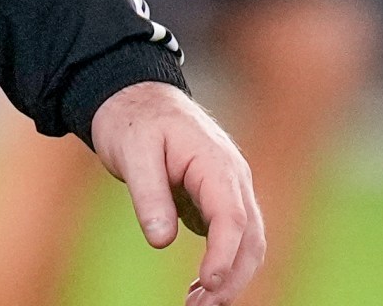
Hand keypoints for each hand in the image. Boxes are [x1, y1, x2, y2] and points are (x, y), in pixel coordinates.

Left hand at [89, 82, 264, 305]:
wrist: (136, 97)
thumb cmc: (133, 120)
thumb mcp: (132, 151)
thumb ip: (149, 195)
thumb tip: (161, 240)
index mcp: (216, 163)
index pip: (232, 217)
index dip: (225, 255)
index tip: (209, 284)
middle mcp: (232, 178)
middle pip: (250, 237)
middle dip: (233, 277)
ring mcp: (228, 190)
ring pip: (246, 241)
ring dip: (230, 276)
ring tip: (197, 304)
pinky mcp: (217, 201)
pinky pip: (230, 238)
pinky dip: (223, 265)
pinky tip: (200, 288)